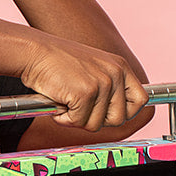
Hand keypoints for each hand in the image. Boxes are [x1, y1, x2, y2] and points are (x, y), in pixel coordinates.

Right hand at [19, 35, 149, 131]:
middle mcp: (115, 74)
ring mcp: (102, 84)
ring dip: (77, 119)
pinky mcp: (85, 93)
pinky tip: (57, 101)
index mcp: (120, 66)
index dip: (127, 113)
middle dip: (97, 120)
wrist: (33, 51)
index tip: (109, 115)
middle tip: (79, 109)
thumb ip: (109, 87)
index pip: (141, 100)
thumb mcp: (93, 68)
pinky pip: (78, 122)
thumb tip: (118, 116)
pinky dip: (64, 118)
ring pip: (97, 124)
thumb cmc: (56, 62)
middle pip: (119, 119)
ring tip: (66, 101)